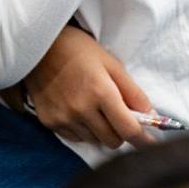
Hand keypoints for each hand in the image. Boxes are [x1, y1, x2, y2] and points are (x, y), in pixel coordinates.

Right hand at [22, 24, 155, 149]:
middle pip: (113, 141)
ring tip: (95, 109)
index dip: (144, 140)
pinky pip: (75, 138)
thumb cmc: (77, 50)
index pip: (129, 130)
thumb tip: (151, 116)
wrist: (37, 45)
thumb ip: (133, 93)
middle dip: (121, 133)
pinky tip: (78, 111)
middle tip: (119, 117)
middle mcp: (81, 109)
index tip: (151, 142)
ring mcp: (63, 117)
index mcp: (100, 92)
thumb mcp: (111, 64)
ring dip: (101, 131)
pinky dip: (83, 130)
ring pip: (94, 141)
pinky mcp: (49, 121)